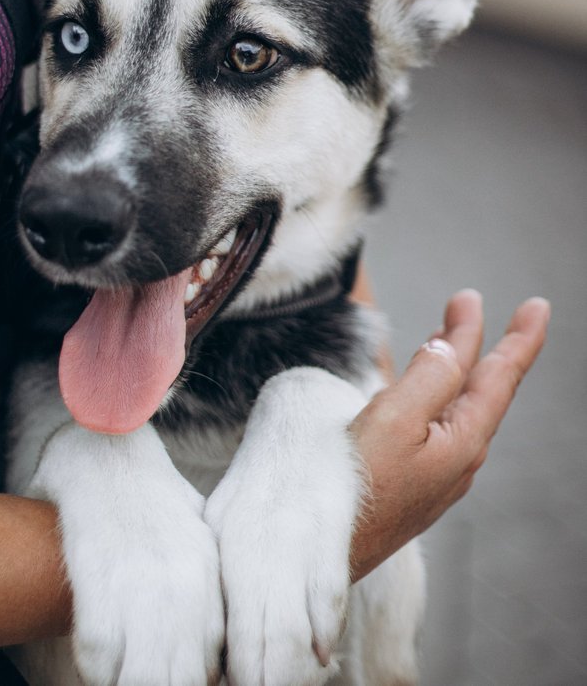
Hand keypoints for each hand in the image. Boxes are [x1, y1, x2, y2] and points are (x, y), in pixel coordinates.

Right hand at [349, 290, 548, 580]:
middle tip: (470, 302)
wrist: (320, 555)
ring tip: (448, 333)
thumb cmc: (354, 490)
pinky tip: (418, 389)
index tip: (538, 305)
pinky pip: (433, 423)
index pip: (501, 377)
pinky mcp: (409, 483)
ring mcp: (434, 474)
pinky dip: (432, 392)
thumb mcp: (394, 419)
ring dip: (454, 365)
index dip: (521, 338)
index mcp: (463, 441)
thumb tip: (451, 346)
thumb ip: (428, 377)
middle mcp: (458, 459)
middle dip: (479, 342)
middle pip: (477, 387)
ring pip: (453, 405)